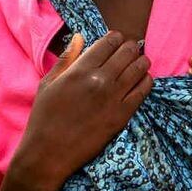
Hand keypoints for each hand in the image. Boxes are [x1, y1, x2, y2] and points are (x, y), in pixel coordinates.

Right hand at [0, 31, 151, 190]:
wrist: (49, 154)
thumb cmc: (45, 117)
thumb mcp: (49, 82)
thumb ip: (67, 58)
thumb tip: (80, 36)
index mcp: (80, 69)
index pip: (110, 41)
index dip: (116, 38)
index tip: (116, 41)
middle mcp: (99, 80)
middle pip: (128, 51)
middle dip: (130, 47)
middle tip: (129, 51)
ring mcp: (113, 98)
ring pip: (140, 67)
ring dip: (141, 62)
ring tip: (138, 63)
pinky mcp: (122, 115)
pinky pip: (144, 90)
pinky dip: (146, 80)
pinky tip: (142, 80)